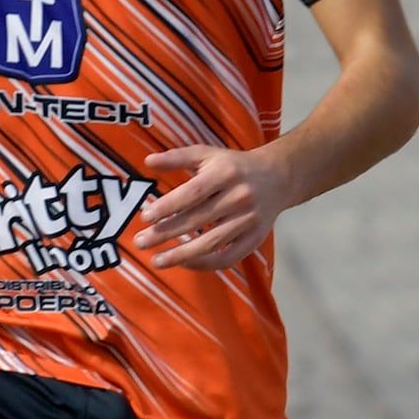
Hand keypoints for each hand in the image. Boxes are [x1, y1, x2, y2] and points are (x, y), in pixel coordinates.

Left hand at [131, 144, 294, 271]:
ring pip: (211, 243)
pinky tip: (184, 263)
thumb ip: (177, 157)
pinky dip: (205, 264)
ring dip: (181, 255)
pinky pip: (228, 257)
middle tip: (140, 242)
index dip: (168, 206)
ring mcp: (248, 220)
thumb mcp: (207, 154)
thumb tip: (148, 161)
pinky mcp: (254, 239)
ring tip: (156, 261)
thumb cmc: (233, 166)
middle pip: (198, 220)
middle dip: (166, 233)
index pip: (193, 193)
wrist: (277, 177)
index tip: (146, 217)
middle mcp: (239, 197)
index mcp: (225, 173)